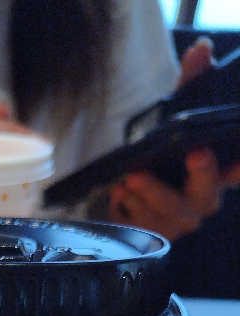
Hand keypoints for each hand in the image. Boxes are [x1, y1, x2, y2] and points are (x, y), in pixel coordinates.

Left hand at [109, 38, 239, 239]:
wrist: (129, 191)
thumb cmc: (163, 154)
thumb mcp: (177, 115)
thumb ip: (191, 83)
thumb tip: (200, 50)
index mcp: (218, 175)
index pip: (237, 174)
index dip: (239, 171)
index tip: (238, 165)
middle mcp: (203, 201)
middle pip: (206, 196)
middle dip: (200, 175)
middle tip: (191, 153)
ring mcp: (177, 222)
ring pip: (169, 213)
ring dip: (150, 193)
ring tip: (131, 176)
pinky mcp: (150, 234)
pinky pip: (141, 226)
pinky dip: (128, 207)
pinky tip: (119, 191)